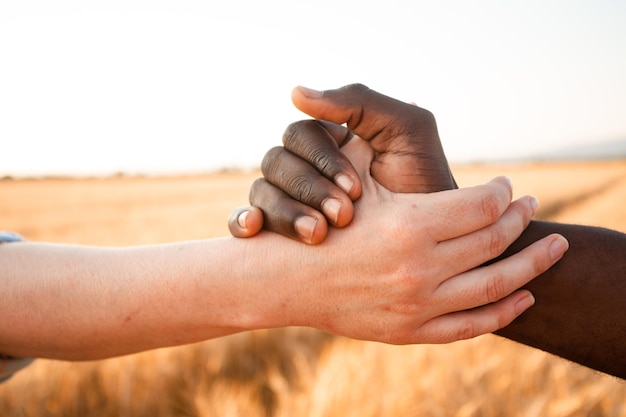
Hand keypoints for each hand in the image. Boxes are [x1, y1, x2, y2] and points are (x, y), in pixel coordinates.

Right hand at [229, 84, 456, 242]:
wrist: (435, 250)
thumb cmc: (426, 188)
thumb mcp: (407, 132)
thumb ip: (360, 101)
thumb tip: (295, 92)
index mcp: (333, 143)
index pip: (300, 134)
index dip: (321, 159)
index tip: (356, 189)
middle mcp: (307, 169)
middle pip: (275, 162)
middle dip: (307, 188)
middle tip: (343, 215)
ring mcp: (293, 202)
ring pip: (262, 191)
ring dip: (284, 211)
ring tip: (317, 235)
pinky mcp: (282, 234)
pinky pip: (246, 219)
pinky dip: (242, 220)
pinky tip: (254, 229)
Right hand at [263, 135, 566, 342]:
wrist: (287, 280)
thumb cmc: (317, 219)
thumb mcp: (348, 172)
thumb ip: (369, 128)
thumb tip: (382, 110)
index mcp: (409, 224)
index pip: (484, 204)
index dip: (504, 191)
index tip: (509, 185)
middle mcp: (418, 267)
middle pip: (496, 240)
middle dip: (522, 219)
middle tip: (534, 207)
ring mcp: (418, 304)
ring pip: (498, 285)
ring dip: (533, 264)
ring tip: (551, 249)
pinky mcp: (411, 332)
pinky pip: (473, 326)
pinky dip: (506, 312)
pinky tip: (524, 296)